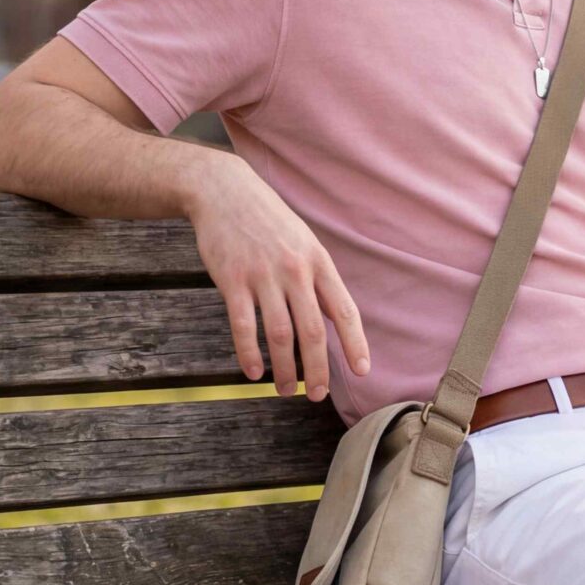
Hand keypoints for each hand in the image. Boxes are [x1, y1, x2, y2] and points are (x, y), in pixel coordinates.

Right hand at [188, 154, 370, 399]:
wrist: (223, 190)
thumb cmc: (267, 221)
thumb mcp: (303, 241)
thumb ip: (317, 278)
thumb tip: (333, 318)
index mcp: (318, 262)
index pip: (344, 310)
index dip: (355, 343)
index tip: (361, 370)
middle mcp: (295, 270)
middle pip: (313, 331)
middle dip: (318, 368)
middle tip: (317, 394)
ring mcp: (263, 275)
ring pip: (280, 334)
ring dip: (285, 369)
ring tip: (285, 390)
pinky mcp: (232, 280)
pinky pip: (244, 325)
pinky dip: (249, 353)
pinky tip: (254, 371)